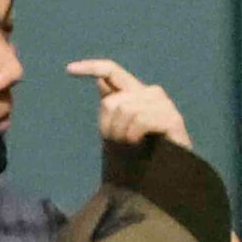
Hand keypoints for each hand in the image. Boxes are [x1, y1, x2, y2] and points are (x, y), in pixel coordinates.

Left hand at [68, 59, 191, 150]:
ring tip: (132, 144)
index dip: (91, 67)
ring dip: (122, 134)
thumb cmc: (139, 152)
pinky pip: (141, 120)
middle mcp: (151, 93)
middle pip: (112, 102)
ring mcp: (164, 105)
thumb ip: (112, 104)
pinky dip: (134, 136)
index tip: (68, 69)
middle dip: (108, 127)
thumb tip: (100, 80)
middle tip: (120, 142)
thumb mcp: (118, 127)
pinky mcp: (173, 118)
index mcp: (135, 92)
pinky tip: (140, 143)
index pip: (111, 71)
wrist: (164, 174)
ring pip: (126, 110)